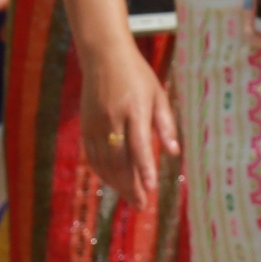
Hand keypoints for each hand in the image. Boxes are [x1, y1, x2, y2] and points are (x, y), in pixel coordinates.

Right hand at [80, 35, 175, 204]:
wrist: (103, 56)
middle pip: (119, 159)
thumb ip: (166, 124)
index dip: (144, 168)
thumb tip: (174, 153)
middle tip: (141, 205)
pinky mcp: (86, 126)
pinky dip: (103, 172)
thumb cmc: (136, 75)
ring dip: (117, 183)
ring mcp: (96, 123)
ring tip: (131, 198)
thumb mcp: (158, 94)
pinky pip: (93, 155)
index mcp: (134, 109)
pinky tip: (113, 182)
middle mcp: (112, 118)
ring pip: (104, 161)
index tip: (151, 188)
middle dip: (131, 185)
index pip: (138, 144)